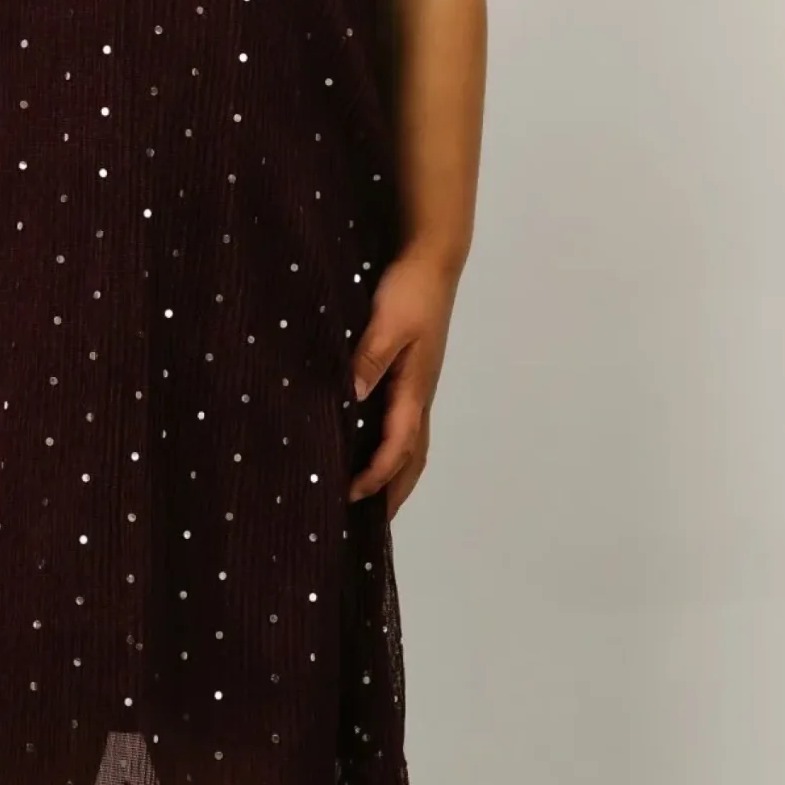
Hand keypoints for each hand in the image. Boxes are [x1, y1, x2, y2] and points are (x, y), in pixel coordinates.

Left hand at [347, 248, 458, 521]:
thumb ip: (369, 358)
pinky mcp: (413, 373)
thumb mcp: (386, 322)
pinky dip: (394, 447)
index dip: (378, 474)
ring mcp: (419, 384)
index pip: (399, 445)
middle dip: (394, 490)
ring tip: (375, 498)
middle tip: (371, 523)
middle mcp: (420, 393)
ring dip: (397, 473)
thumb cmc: (410, 290)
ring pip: (413, 442)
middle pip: (414, 456)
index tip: (352, 495)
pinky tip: (372, 447)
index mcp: (414, 387)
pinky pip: (406, 423)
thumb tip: (352, 398)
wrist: (432, 260)